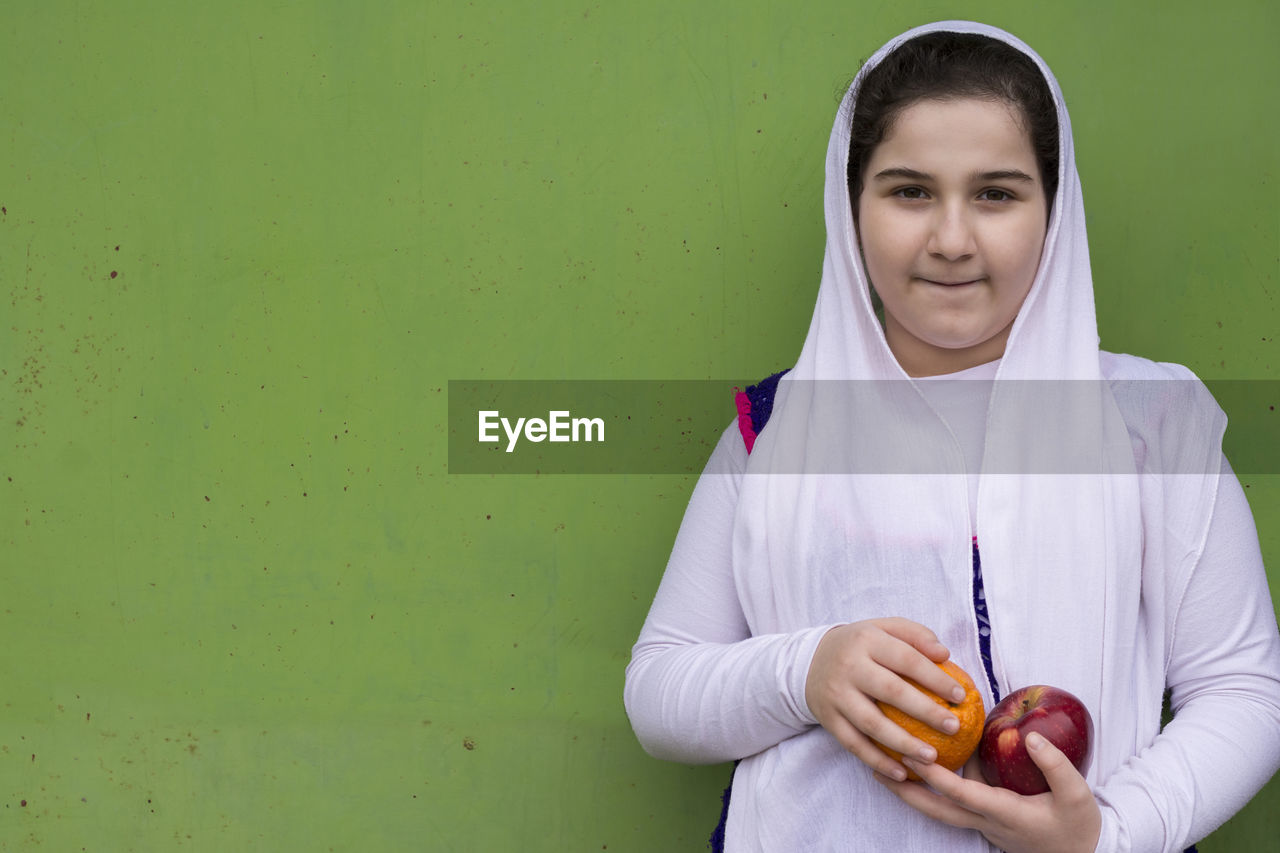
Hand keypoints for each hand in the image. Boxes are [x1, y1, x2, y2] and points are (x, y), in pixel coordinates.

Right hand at [805, 618, 966, 780]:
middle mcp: (849, 667)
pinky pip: (854, 744)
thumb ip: (915, 635)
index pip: (906, 659)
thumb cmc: (861, 646)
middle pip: (891, 691)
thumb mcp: (883, 628)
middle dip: (926, 711)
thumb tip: (944, 654)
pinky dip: (877, 761)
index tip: (961, 696)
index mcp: (867, 640)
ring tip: (932, 757)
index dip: (935, 678)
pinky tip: (901, 773)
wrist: (809, 661)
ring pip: (872, 723)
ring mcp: (837, 695)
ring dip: (904, 743)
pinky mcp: (829, 719)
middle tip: (954, 727)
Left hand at [874, 731, 1101, 852]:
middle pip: (936, 809)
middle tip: (876, 768)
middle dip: (904, 790)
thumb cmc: (1079, 824)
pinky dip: (937, 790)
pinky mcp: (987, 821)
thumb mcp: (1077, 794)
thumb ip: (1055, 765)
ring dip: (914, 791)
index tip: (912, 755)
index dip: (935, 776)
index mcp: (1004, 813)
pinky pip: (955, 805)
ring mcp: (984, 825)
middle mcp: (986, 822)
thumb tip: (1030, 736)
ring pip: (941, 809)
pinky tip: (928, 766)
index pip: (961, 794)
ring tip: (889, 764)